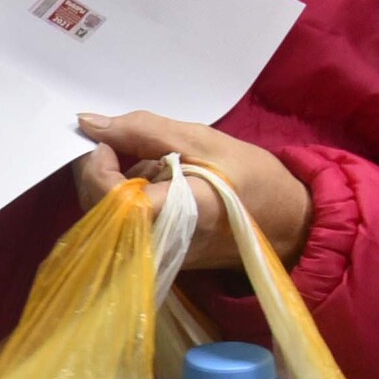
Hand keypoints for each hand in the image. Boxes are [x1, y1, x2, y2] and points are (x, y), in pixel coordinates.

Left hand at [70, 111, 311, 268]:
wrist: (289, 224)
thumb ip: (143, 131)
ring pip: (105, 217)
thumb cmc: (253, 179)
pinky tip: (150, 181)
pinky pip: (123, 225)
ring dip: (113, 182)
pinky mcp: (156, 255)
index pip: (110, 198)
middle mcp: (158, 243)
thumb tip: (89, 123)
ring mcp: (155, 254)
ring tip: (145, 161)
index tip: (110, 142)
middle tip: (122, 144)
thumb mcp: (203, 141)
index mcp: (175, 214)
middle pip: (97, 209)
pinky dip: (127, 196)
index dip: (97, 166)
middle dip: (99, 170)